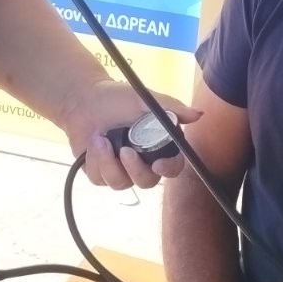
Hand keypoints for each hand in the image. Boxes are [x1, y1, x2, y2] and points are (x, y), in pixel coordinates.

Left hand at [62, 78, 198, 190]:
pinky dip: (96, 162)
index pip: (172, 167)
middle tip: (125, 150)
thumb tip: (199, 114)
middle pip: (147, 182)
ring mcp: (121, 170)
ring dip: (109, 163)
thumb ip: (172, 108)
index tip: (158, 164)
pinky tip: (92, 144)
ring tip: (100, 139)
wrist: (83, 100)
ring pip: (122, 184)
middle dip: (135, 169)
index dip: (168, 169)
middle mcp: (142, 162)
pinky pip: (101, 180)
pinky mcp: (100, 174)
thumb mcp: (144, 99)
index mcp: (157, 146)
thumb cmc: (116, 98)